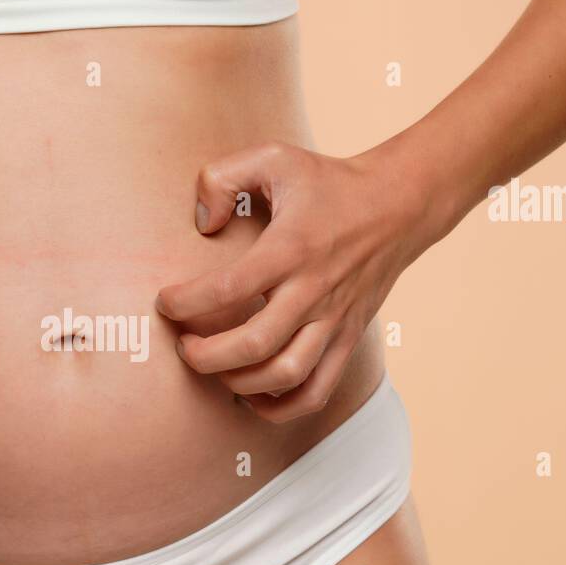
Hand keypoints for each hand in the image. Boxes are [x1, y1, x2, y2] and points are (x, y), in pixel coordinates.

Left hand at [156, 142, 438, 421]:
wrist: (399, 203)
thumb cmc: (328, 182)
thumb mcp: (272, 157)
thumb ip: (221, 177)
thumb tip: (202, 222)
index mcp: (291, 248)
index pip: (229, 288)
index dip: (186, 303)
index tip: (165, 303)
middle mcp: (314, 290)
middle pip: (254, 344)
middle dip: (205, 356)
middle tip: (182, 346)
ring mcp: (334, 320)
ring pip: (286, 374)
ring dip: (239, 383)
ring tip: (214, 368)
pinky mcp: (348, 338)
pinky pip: (316, 391)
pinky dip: (280, 407)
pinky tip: (251, 395)